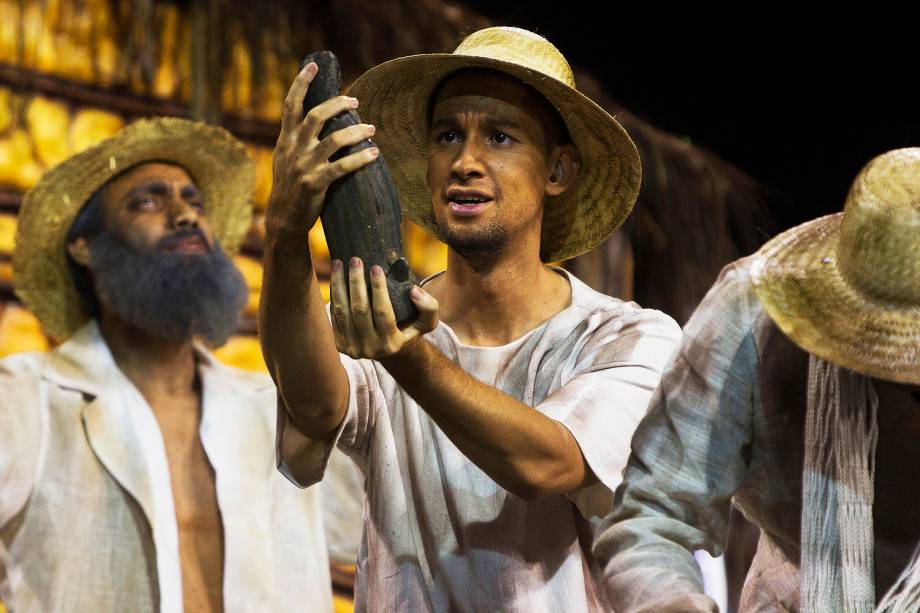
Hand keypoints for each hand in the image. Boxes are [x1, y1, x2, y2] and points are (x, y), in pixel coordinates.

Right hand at [266, 62, 378, 236]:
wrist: (283, 218)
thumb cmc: (290, 187)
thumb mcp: (285, 158)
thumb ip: (296, 139)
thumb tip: (313, 118)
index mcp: (285, 140)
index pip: (291, 105)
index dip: (301, 83)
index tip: (311, 66)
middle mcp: (293, 149)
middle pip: (316, 116)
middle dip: (338, 104)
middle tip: (355, 101)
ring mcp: (304, 166)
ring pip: (334, 140)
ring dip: (356, 131)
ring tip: (372, 128)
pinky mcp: (315, 183)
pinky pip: (342, 167)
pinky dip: (360, 158)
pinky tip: (374, 154)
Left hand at [331, 257, 438, 359]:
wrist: (388, 349)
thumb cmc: (408, 328)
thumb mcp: (427, 321)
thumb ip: (429, 307)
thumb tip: (413, 292)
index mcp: (392, 343)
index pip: (383, 312)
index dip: (379, 289)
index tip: (376, 267)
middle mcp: (371, 349)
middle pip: (359, 310)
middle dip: (356, 282)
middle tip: (355, 260)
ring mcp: (352, 348)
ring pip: (342, 312)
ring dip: (339, 285)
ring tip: (339, 263)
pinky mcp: (339, 343)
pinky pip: (334, 315)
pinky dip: (334, 295)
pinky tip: (336, 277)